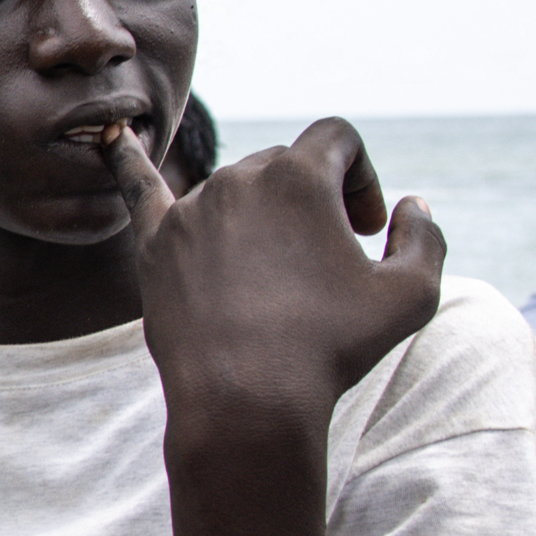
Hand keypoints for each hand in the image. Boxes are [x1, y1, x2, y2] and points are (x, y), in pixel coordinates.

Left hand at [116, 118, 441, 450]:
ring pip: (234, 189)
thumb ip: (425, 237)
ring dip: (261, 213)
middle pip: (283, 162)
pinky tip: (110, 136)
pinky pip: (138, 190)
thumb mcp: (413, 294)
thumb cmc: (333, 346)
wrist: (245, 399)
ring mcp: (188, 210)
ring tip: (276, 270)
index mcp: (298, 175)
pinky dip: (125, 160)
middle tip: (326, 261)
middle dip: (313, 199)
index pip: (338, 138)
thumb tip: (412, 205)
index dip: (362, 177)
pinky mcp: (154, 245)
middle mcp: (236, 179)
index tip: (367, 230)